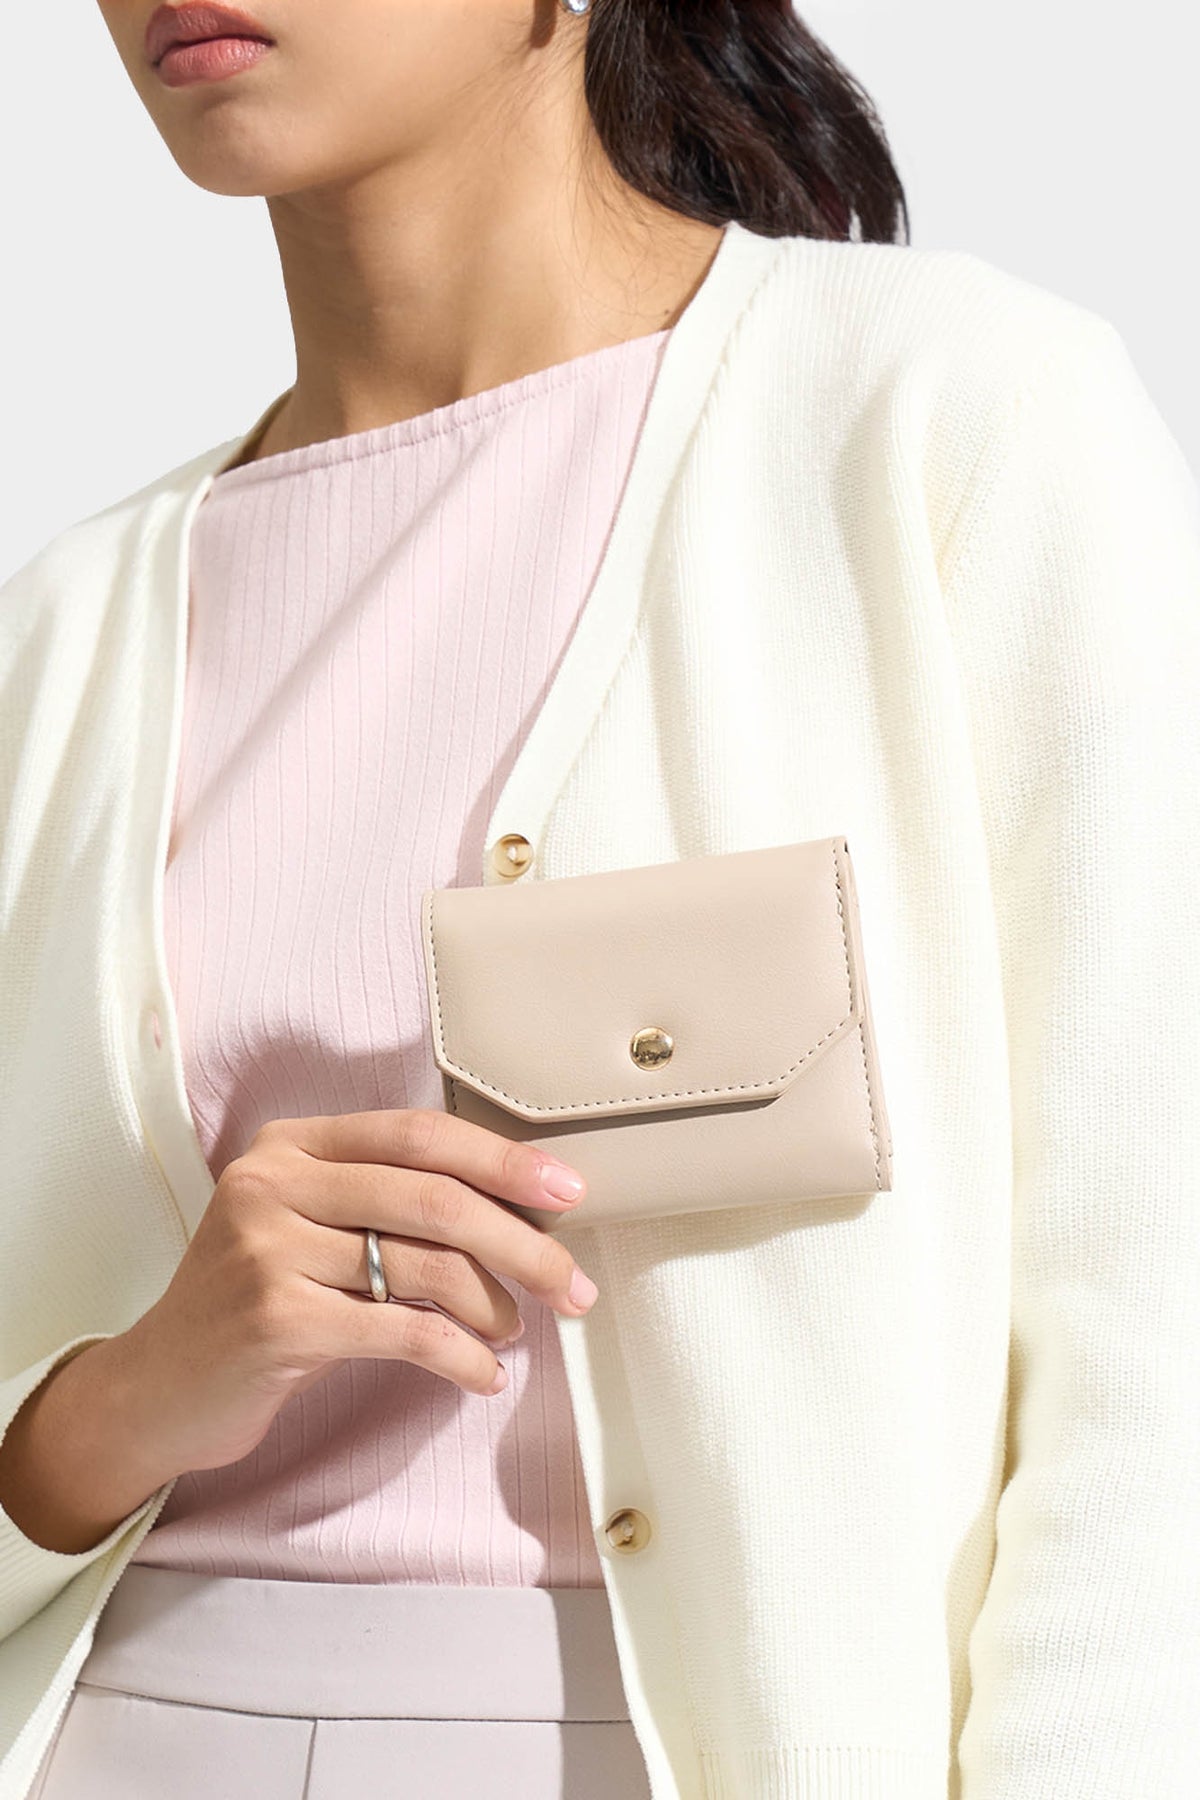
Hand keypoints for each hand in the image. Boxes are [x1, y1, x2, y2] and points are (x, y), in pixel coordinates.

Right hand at [116, 1108, 594, 1482]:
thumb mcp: (305, 1229)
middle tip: (571, 1282)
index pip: (418, 1134)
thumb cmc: (255, 1305)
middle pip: (433, 1197)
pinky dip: (459, 1358)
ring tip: (516, 1331)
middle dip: (521, 1241)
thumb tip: (517, 1212)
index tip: (568, 1190)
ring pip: (424, 1266)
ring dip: (494, 1306)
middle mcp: (272, 1183)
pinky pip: (403, 1332)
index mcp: (289, 1145)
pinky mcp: (275, 1320)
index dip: (502, 1159)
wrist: (155, 1389)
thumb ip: (384, 1205)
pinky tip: (482, 1375)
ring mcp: (268, 1250)